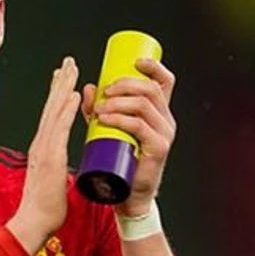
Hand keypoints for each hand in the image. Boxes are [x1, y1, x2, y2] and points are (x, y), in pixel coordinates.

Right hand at [7, 57, 81, 254]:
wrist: (33, 223)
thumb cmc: (44, 208)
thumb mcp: (53, 180)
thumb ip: (58, 170)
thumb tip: (66, 168)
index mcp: (42, 149)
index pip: (51, 116)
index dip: (57, 95)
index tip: (65, 78)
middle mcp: (40, 144)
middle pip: (51, 107)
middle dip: (61, 82)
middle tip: (69, 62)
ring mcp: (43, 149)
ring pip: (55, 111)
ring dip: (64, 88)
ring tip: (73, 68)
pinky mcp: (50, 157)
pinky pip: (60, 127)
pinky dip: (66, 110)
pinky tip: (75, 95)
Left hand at [82, 57, 176, 216]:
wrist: (126, 194)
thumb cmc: (118, 160)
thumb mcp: (106, 128)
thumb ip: (98, 108)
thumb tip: (89, 87)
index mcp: (158, 112)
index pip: (165, 81)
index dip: (153, 66)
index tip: (135, 61)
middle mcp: (166, 120)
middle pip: (151, 89)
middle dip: (125, 84)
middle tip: (104, 91)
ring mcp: (164, 134)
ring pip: (144, 105)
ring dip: (119, 102)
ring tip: (99, 109)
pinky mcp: (158, 149)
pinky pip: (140, 126)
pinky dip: (120, 119)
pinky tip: (105, 119)